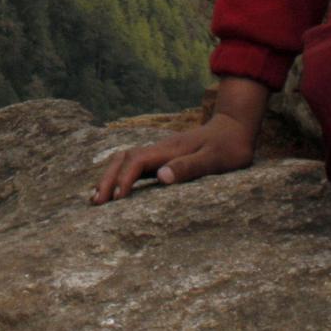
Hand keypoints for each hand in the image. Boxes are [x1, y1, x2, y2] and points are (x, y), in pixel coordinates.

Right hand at [90, 112, 256, 204]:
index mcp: (170, 149)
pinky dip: (120, 176)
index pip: (137, 161)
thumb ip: (189, 167)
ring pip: (126, 160)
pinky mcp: (163, 157)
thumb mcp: (215, 159)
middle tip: (95, 203)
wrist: (235, 128)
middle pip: (124, 159)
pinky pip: (135, 165)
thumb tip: (161, 177)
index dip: (124, 179)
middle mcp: (160, 148)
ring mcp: (160, 152)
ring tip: (97, 198)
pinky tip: (116, 190)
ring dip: (110, 177)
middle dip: (107, 179)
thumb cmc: (229, 147)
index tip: (116, 199)